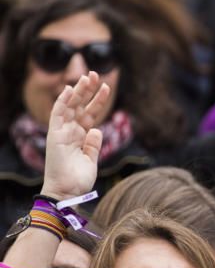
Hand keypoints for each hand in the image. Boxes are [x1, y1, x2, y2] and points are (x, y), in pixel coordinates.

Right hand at [40, 72, 108, 201]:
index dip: (97, 100)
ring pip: (71, 106)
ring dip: (79, 91)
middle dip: (88, 90)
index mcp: (80, 137)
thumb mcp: (91, 160)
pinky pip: (58, 115)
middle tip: (96, 74)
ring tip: (88, 76)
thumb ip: (94, 144)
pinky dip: (63, 102)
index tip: (106, 87)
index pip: (90, 114)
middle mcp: (71, 132)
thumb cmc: (78, 180)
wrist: (67, 193)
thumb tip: (97, 129)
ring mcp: (62, 133)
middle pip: (80, 106)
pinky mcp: (56, 136)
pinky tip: (69, 89)